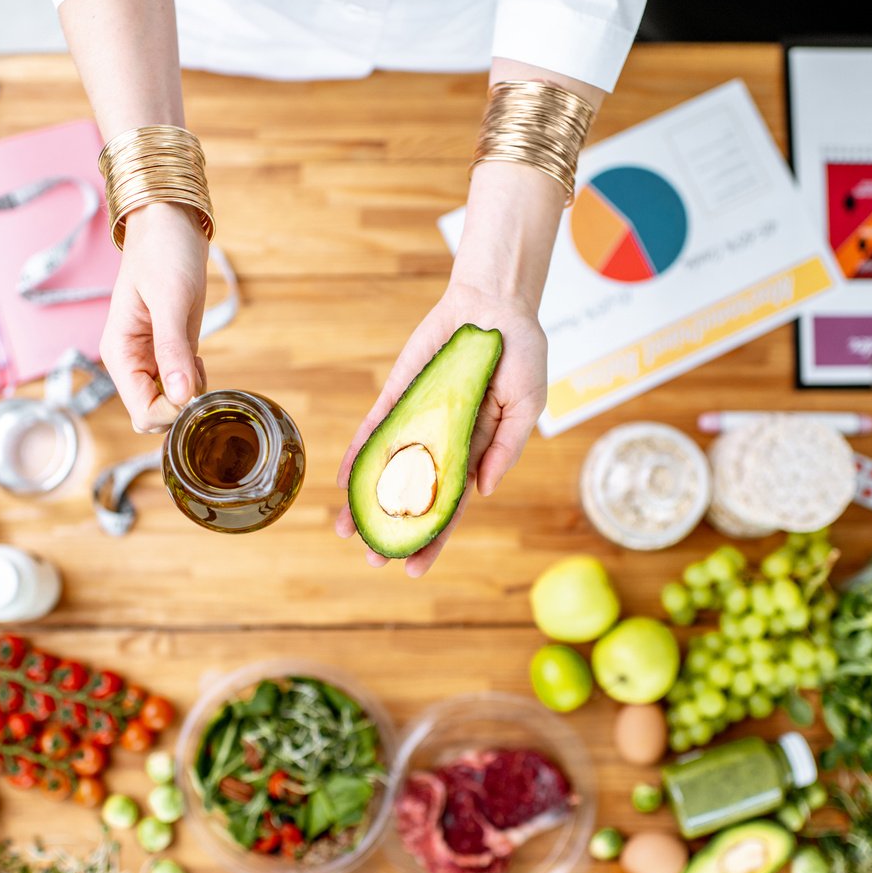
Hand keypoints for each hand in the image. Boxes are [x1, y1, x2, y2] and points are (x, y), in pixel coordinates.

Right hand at [100, 202, 210, 432]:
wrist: (169, 222)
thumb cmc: (163, 251)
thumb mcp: (170, 299)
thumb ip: (172, 349)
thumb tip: (180, 397)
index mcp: (119, 353)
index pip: (142, 412)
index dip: (172, 411)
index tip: (194, 386)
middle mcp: (131, 362)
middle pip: (153, 415)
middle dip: (180, 406)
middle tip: (198, 370)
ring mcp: (149, 359)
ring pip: (167, 404)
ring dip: (188, 394)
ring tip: (197, 359)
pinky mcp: (169, 352)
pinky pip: (178, 386)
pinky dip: (194, 382)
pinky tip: (198, 357)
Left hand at [335, 282, 546, 576]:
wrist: (495, 303)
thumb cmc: (521, 354)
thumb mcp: (528, 404)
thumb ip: (507, 447)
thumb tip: (484, 491)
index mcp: (476, 452)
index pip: (450, 507)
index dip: (433, 539)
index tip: (414, 569)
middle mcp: (442, 443)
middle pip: (414, 497)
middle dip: (393, 530)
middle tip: (373, 562)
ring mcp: (418, 420)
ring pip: (388, 470)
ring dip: (365, 501)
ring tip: (344, 532)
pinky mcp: (400, 396)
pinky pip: (375, 429)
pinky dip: (359, 454)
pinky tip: (343, 480)